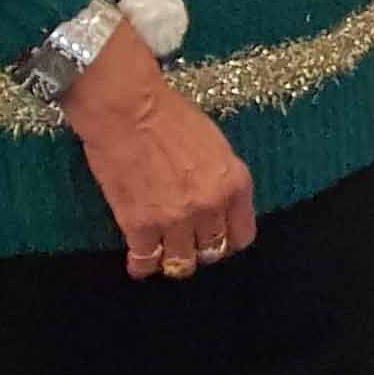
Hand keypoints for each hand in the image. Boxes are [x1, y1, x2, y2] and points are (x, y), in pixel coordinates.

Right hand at [61, 27, 255, 279]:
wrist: (130, 109)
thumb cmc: (172, 117)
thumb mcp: (217, 146)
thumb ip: (222, 180)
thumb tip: (219, 206)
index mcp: (235, 182)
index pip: (243, 235)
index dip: (228, 239)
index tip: (216, 236)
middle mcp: (211, 205)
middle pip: (213, 252)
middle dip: (200, 248)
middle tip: (186, 241)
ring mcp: (175, 219)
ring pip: (181, 264)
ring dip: (173, 260)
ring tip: (163, 250)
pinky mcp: (138, 226)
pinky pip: (144, 262)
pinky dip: (141, 265)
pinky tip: (138, 258)